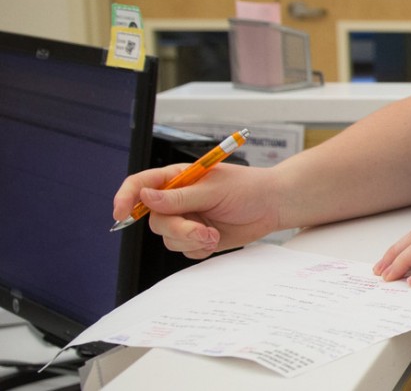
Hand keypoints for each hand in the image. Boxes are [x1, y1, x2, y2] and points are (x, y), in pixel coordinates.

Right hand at [112, 163, 279, 258]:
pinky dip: (198, 248)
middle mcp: (177, 200)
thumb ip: (179, 197)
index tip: (121, 214)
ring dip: (190, 240)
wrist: (273, 206)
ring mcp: (186, 219)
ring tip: (214, 234)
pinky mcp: (196, 237)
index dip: (125, 197)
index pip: (140, 184)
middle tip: (203, 231)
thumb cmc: (248, 188)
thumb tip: (146, 196)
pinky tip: (216, 239)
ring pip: (167, 238)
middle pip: (154, 220)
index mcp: (178, 178)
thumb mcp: (214, 189)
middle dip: (178, 229)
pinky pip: (183, 250)